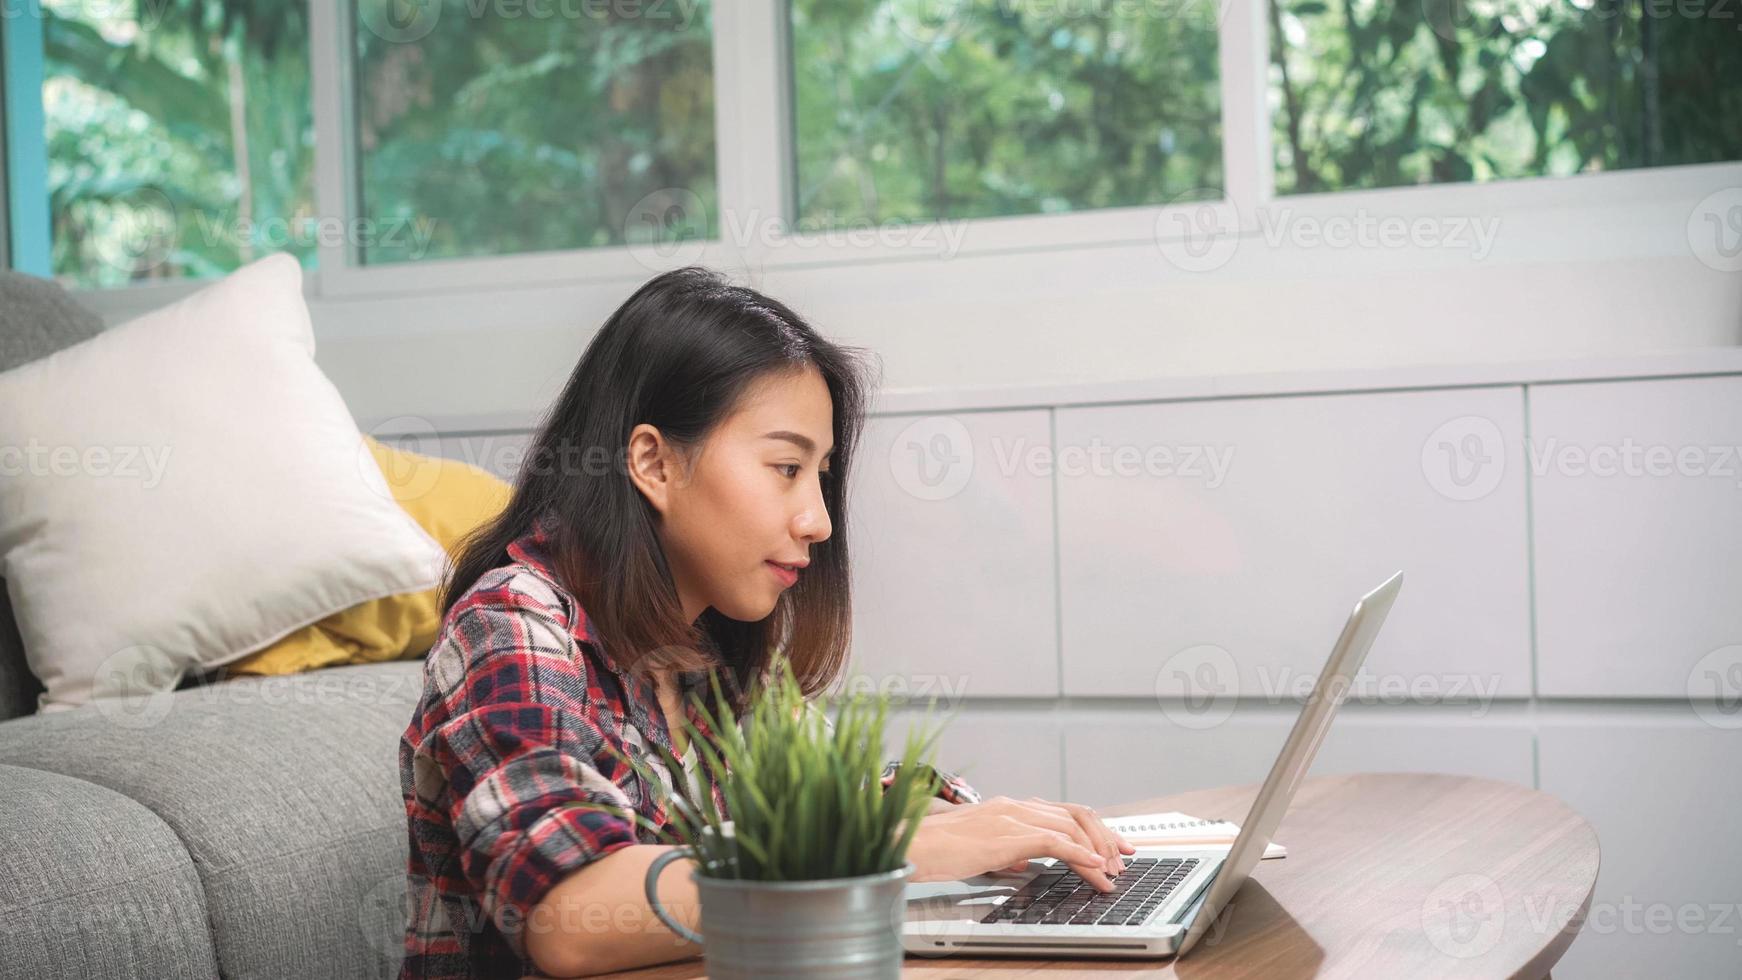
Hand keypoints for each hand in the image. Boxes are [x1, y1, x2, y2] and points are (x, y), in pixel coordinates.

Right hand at [906, 795, 1135, 891]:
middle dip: (1106, 836)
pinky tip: (1092, 867)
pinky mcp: (1006, 836)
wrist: (911, 846)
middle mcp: (1015, 806)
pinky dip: (1079, 854)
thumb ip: (1006, 850)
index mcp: (1010, 807)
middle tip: (1125, 859)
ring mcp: (1011, 817)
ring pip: (1070, 827)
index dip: (1095, 829)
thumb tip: (1026, 862)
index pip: (1064, 812)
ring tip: (1110, 874)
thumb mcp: (980, 849)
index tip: (1115, 848)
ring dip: (1097, 851)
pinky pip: (1054, 841)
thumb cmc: (937, 850)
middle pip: (1076, 814)